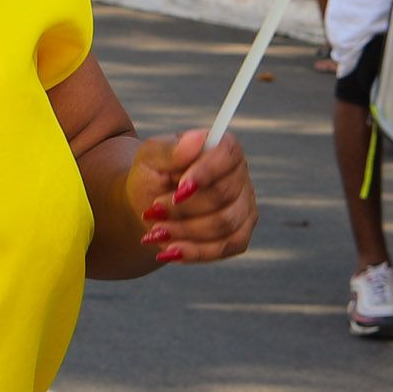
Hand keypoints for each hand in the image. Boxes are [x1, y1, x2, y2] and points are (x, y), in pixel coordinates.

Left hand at [128, 128, 254, 266]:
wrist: (148, 209)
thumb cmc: (150, 176)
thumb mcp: (149, 158)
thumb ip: (169, 150)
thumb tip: (196, 140)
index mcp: (221, 148)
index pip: (228, 154)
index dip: (206, 173)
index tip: (179, 190)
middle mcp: (239, 176)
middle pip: (224, 196)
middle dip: (184, 209)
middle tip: (152, 211)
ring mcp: (244, 207)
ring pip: (225, 225)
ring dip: (185, 231)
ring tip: (155, 232)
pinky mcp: (239, 235)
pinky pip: (226, 248)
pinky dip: (195, 252)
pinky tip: (170, 251)